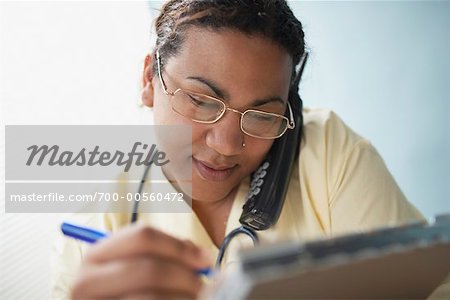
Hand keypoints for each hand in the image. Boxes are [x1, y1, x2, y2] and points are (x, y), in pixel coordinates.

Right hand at [71, 225, 211, 299]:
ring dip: (183, 297)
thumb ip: (165, 254)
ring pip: (150, 298)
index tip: (205, 258)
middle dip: (185, 277)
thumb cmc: (129, 291)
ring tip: (195, 298)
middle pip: (149, 270)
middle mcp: (85, 282)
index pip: (141, 236)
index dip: (179, 246)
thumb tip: (201, 257)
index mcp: (95, 256)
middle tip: (203, 285)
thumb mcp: (137, 268)